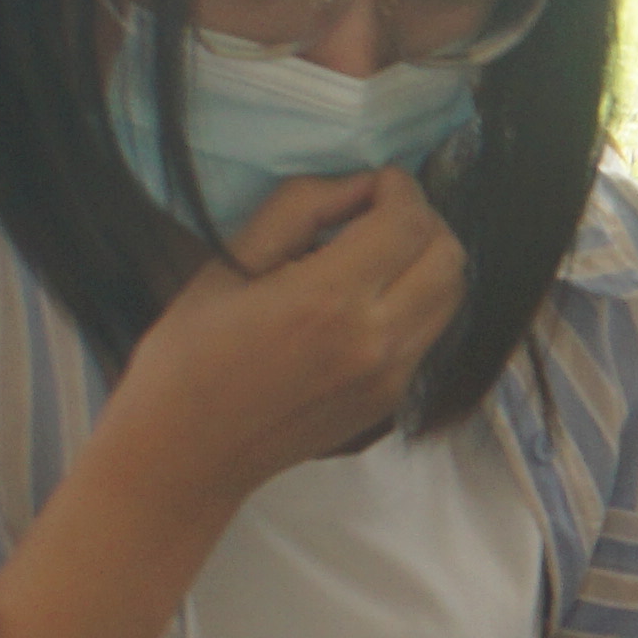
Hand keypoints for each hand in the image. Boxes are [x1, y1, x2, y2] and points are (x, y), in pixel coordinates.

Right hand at [99, 171, 468, 516]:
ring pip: (451, 296)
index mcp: (330, 301)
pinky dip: (418, 300)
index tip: (376, 179)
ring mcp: (391, 377)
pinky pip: (430, 333)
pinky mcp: (391, 400)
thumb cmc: (188, 357)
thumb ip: (300, 210)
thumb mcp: (228, 264)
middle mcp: (377, 341)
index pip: (408, 223)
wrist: (185, 457)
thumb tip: (359, 186)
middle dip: (423, 220)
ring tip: (378, 250)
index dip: (400, 188)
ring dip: (428, 260)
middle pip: (449, 257)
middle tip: (379, 211)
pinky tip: (370, 296)